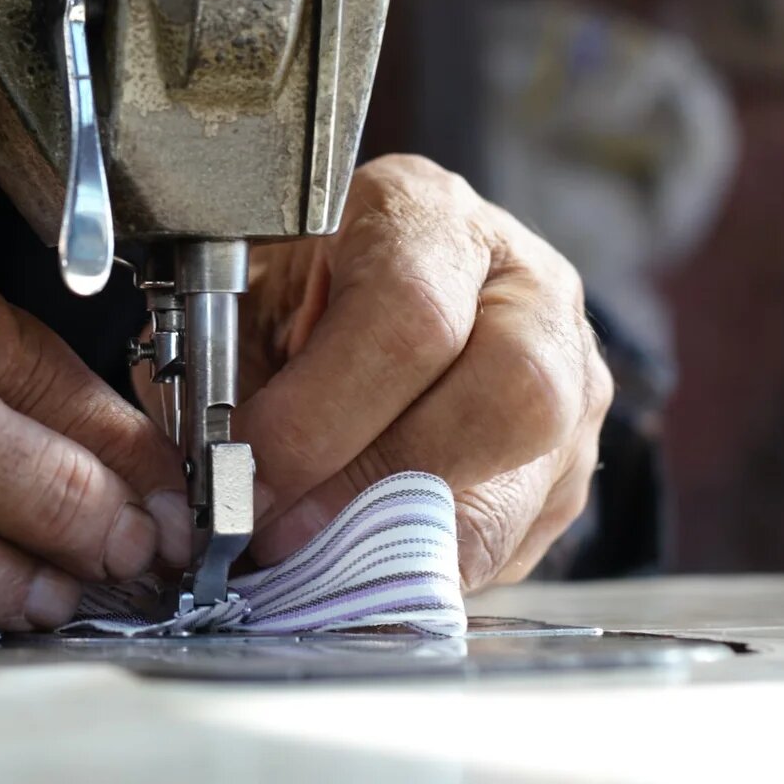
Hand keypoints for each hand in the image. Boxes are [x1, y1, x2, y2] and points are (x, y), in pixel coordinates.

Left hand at [231, 156, 611, 589]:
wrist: (369, 299)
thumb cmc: (293, 302)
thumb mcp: (239, 310)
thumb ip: (225, 388)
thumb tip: (211, 493)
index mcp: (426, 217)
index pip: (408, 317)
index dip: (323, 416)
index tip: (248, 478)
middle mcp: (525, 284)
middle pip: (508, 393)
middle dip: (381, 484)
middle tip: (287, 537)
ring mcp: (573, 374)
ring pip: (525, 480)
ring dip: (408, 541)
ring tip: (315, 564)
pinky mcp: (573, 461)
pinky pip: (520, 536)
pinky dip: (432, 566)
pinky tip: (365, 566)